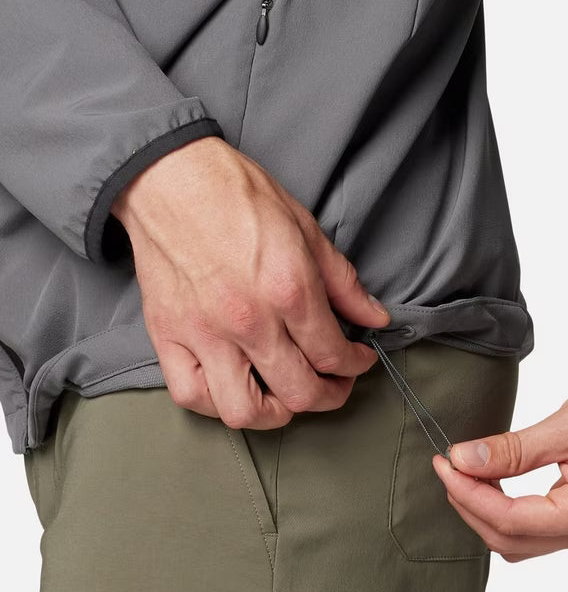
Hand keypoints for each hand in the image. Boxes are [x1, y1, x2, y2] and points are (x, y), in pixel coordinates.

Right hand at [111, 135, 389, 428]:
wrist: (169, 178)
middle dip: (330, 395)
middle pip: (300, 392)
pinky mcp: (168, 337)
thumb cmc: (238, 196)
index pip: (334, 355)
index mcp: (290, 291)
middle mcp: (249, 322)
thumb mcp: (306, 229)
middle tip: (335, 384)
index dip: (356, 365)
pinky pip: (191, 396)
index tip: (358, 359)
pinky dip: (217, 405)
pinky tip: (234, 390)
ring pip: (245, 411)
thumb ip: (343, 282)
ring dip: (276, 414)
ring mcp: (205, 335)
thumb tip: (375, 317)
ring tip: (287, 396)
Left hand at [432, 368, 567, 561]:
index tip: (444, 464)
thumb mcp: (564, 426)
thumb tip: (463, 459)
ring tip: (466, 474)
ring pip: (521, 542)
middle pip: (510, 540)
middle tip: (449, 467)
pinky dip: (507, 512)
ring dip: (487, 513)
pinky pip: (537, 532)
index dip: (468, 494)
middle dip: (471, 506)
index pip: (509, 520)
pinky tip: (494, 483)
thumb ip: (512, 450)